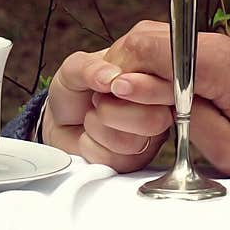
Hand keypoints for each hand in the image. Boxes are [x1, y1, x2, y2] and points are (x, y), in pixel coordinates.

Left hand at [42, 46, 171, 172]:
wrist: (59, 118)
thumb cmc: (77, 90)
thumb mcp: (75, 68)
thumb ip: (90, 67)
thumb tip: (110, 76)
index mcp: (155, 82)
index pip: (170, 90)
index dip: (145, 89)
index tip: (117, 85)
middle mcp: (159, 112)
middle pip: (156, 121)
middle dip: (112, 110)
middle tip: (98, 100)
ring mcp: (148, 140)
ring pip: (131, 143)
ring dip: (98, 127)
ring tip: (93, 115)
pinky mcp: (132, 162)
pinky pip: (113, 160)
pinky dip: (90, 145)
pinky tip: (91, 135)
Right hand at [90, 21, 229, 175]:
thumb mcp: (224, 146)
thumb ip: (176, 111)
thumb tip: (131, 89)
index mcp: (216, 63)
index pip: (147, 45)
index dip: (122, 70)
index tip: (117, 99)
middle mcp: (212, 45)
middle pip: (141, 37)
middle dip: (121, 71)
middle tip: (123, 110)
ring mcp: (213, 46)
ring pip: (149, 42)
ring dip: (134, 72)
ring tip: (140, 110)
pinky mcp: (212, 56)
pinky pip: (166, 54)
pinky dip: (150, 74)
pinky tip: (156, 103)